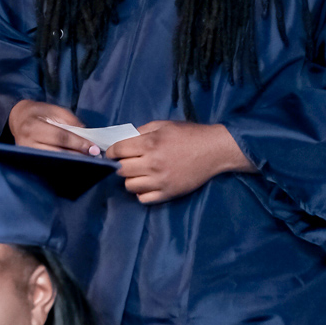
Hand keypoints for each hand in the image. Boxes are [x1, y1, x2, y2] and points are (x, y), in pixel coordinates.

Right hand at [8, 99, 100, 155]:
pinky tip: (75, 162)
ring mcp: (27, 154)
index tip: (93, 147)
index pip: (60, 137)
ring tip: (87, 159)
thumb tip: (86, 136)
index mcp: (33, 127)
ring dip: (73, 161)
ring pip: (55, 161)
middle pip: (58, 152)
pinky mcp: (30, 161)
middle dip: (78, 154)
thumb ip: (70, 121)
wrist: (18, 118)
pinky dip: (64, 163)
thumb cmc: (38, 113)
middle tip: (94, 156)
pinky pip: (50, 164)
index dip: (78, 143)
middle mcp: (27, 143)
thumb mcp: (54, 110)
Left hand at [106, 121, 253, 203]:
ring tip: (138, 173)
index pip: (118, 150)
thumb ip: (141, 131)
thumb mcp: (163, 125)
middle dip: (120, 164)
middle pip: (121, 170)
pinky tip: (147, 184)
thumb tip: (123, 140)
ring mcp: (160, 181)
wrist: (214, 150)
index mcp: (150, 144)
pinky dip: (141, 193)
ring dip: (131, 179)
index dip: (112, 151)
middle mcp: (153, 164)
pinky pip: (144, 199)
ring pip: (130, 186)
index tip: (113, 153)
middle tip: (127, 162)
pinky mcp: (168, 193)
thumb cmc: (189, 134)